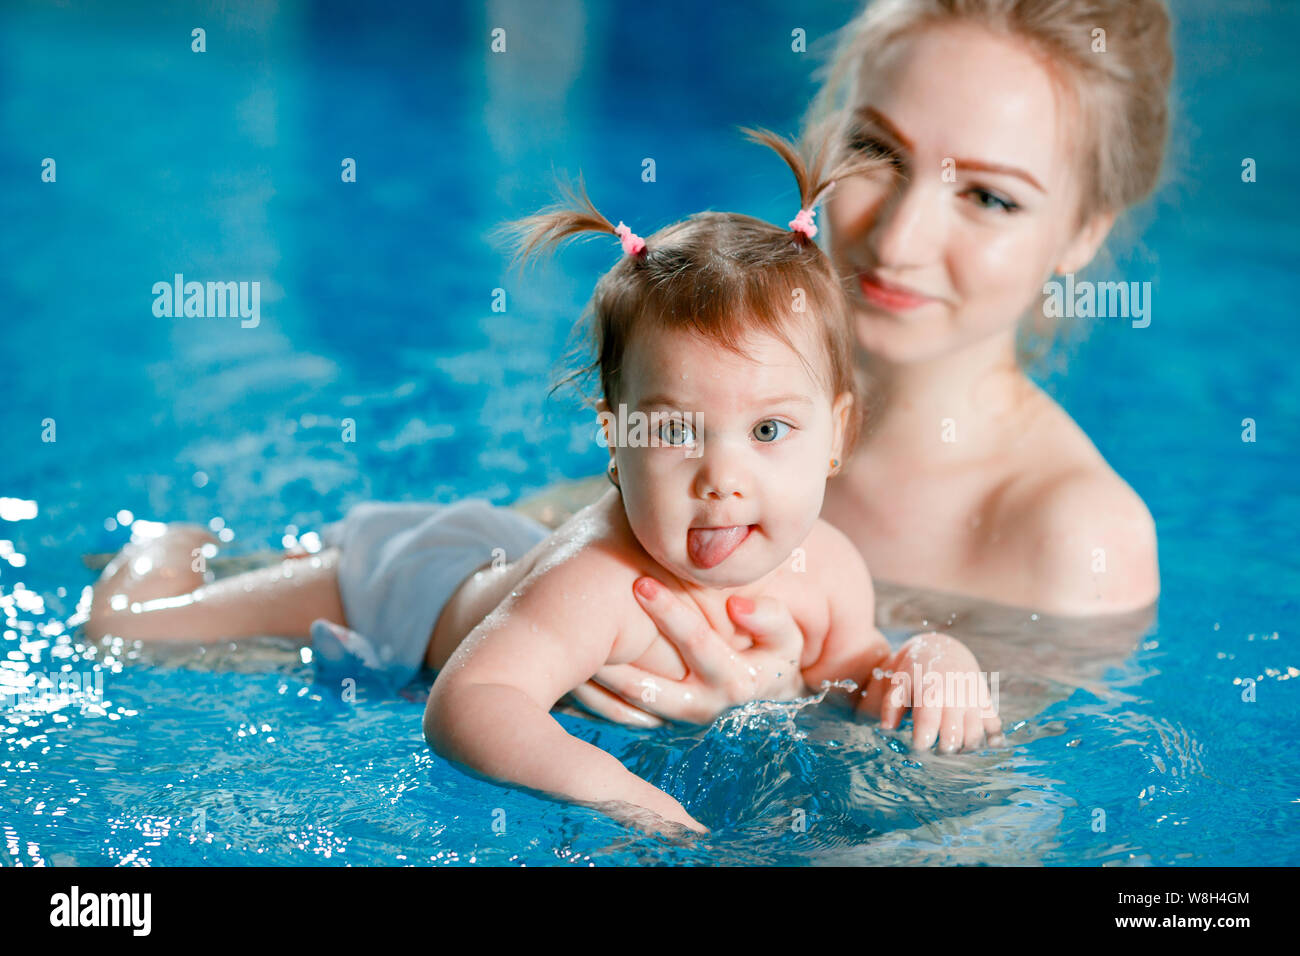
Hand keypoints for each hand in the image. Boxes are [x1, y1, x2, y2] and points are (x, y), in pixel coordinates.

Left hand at [569, 576, 806, 725]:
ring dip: (601, 681)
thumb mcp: (784, 634)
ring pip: (634, 703)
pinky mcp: (664, 723)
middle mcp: (707, 707)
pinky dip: (598, 700)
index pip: (699, 643)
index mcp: (739, 682)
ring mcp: (682, 718)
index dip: (671, 613)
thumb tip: (737, 605)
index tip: (641, 582)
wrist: (768, 691)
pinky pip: (624, 716)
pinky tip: (572, 677)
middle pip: (656, 682)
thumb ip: (769, 618)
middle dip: (622, 652)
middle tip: (591, 617)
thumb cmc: (771, 649)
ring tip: (571, 651)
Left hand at [857, 632, 1003, 752]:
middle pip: (954, 737)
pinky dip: (993, 739)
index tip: (916, 752)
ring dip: (964, 750)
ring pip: (975, 736)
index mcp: (930, 693)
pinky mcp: (985, 701)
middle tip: (934, 753)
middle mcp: (954, 698)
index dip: (922, 744)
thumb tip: (885, 730)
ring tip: (952, 749)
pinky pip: (995, 725)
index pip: (927, 726)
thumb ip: (890, 706)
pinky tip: (986, 746)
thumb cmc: (916, 671)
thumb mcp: (899, 683)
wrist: (944, 649)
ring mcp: (972, 700)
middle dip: (943, 751)